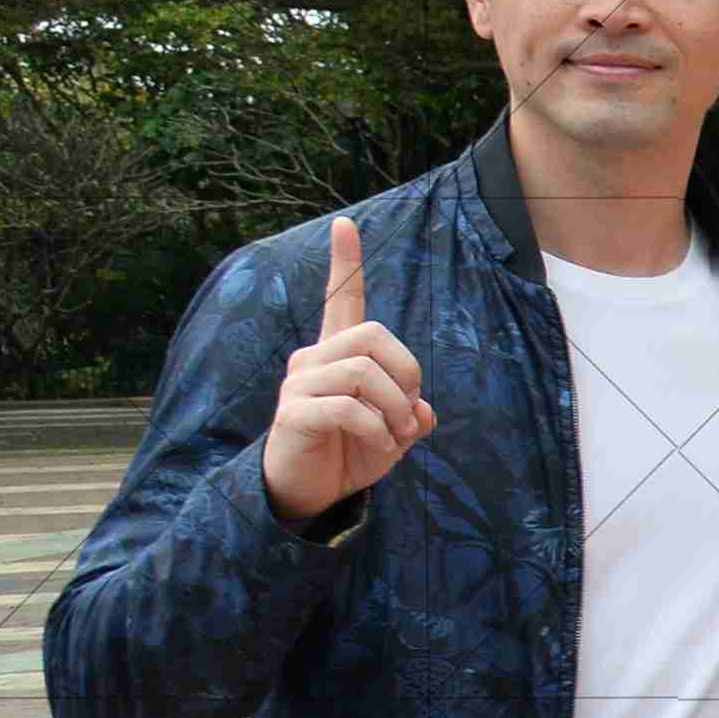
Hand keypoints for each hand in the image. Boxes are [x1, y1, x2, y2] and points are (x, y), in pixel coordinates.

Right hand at [257, 219, 434, 523]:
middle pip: (373, 336)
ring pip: (364, 372)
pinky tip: (378, 447)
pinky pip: (350, 408)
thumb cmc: (348, 454)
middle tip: (408, 413)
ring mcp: (300, 385)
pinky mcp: (294, 414)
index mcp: (338, 356)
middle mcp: (314, 360)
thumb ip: (412, 414)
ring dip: (395, 410)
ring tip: (394, 436)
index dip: (345, 264)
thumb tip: (424, 410)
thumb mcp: (393, 434)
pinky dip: (378, 431)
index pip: (340, 301)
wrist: (308, 493)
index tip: (346, 224)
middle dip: (407, 374)